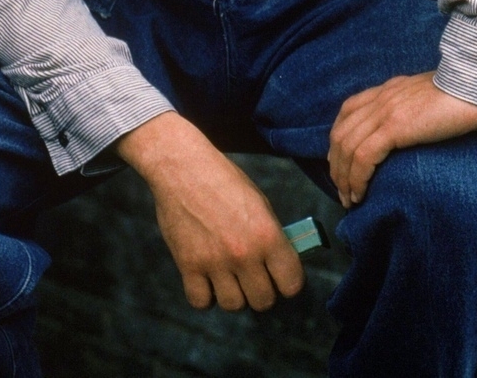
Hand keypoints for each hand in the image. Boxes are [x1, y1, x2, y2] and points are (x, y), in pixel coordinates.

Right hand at [116, 111, 303, 311]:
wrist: (185, 170)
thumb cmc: (226, 183)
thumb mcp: (261, 204)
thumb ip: (271, 236)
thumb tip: (280, 264)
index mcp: (268, 235)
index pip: (292, 283)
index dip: (289, 284)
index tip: (283, 279)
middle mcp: (244, 254)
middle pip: (263, 301)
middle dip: (263, 293)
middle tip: (256, 281)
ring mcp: (215, 262)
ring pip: (234, 305)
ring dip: (235, 296)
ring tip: (232, 280)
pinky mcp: (188, 266)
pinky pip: (201, 301)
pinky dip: (205, 296)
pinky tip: (208, 281)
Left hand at [328, 71, 476, 208]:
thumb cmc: (471, 95)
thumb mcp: (436, 98)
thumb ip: (424, 109)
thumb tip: (430, 127)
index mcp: (391, 89)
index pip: (349, 112)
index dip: (340, 141)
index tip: (344, 164)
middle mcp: (383, 97)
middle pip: (341, 133)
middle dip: (337, 166)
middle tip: (344, 190)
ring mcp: (386, 110)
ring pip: (347, 147)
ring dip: (344, 178)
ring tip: (351, 199)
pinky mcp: (395, 126)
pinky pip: (363, 157)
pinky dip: (356, 179)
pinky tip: (360, 194)